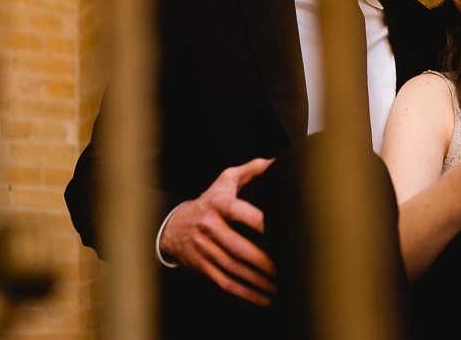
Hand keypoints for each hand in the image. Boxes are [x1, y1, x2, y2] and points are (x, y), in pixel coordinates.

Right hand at [159, 158, 276, 304]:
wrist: (174, 225)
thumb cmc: (209, 202)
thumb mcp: (225, 182)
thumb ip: (250, 171)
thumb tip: (274, 163)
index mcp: (218, 204)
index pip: (239, 212)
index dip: (260, 222)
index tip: (281, 230)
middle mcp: (209, 227)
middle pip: (238, 248)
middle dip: (264, 261)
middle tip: (286, 267)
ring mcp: (204, 249)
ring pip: (234, 269)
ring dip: (259, 281)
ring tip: (281, 285)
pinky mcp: (203, 266)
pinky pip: (226, 283)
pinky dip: (247, 293)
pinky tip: (265, 298)